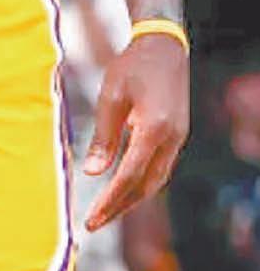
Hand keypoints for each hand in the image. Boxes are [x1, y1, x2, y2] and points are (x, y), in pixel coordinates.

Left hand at [84, 34, 188, 231]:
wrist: (163, 46)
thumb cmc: (132, 66)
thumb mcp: (111, 96)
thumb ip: (103, 136)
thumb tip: (92, 173)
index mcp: (154, 128)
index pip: (130, 176)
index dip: (110, 200)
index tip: (91, 218)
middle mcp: (171, 138)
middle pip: (146, 186)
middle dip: (120, 207)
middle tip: (95, 224)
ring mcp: (178, 138)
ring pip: (156, 180)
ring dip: (132, 199)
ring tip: (107, 212)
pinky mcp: (177, 135)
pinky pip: (160, 168)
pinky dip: (141, 182)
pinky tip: (124, 188)